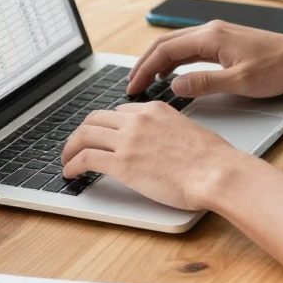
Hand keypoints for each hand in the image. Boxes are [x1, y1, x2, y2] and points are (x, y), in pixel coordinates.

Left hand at [60, 101, 239, 210]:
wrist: (215, 172)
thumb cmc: (212, 159)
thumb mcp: (189, 131)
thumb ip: (168, 132)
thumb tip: (162, 145)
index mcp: (155, 109)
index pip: (120, 111)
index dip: (107, 125)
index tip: (103, 136)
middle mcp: (138, 119)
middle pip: (95, 118)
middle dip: (82, 132)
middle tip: (77, 145)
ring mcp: (128, 140)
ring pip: (84, 135)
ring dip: (70, 148)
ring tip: (66, 160)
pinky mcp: (122, 163)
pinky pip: (86, 158)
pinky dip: (72, 164)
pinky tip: (70, 173)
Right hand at [127, 20, 282, 98]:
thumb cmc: (277, 69)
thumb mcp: (240, 82)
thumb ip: (204, 83)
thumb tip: (174, 85)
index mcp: (211, 36)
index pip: (165, 50)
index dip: (145, 69)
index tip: (133, 87)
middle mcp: (211, 30)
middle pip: (166, 43)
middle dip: (145, 63)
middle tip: (132, 85)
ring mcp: (218, 34)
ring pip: (178, 44)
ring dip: (159, 61)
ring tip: (146, 81)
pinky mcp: (225, 41)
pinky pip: (191, 47)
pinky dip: (175, 59)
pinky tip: (173, 73)